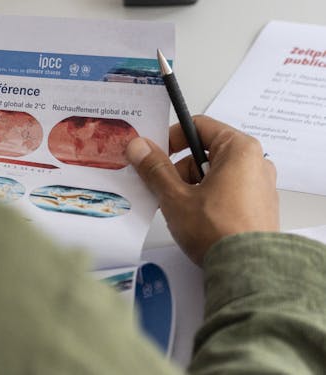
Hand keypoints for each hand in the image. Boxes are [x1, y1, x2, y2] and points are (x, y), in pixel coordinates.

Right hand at [126, 115, 278, 265]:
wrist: (248, 272)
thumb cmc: (218, 230)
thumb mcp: (175, 196)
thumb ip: (154, 168)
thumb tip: (139, 146)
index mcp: (239, 149)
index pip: (198, 126)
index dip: (171, 138)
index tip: (153, 155)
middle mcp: (255, 162)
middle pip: (204, 152)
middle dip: (179, 169)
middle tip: (163, 189)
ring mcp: (259, 185)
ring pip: (213, 173)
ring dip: (191, 187)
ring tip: (180, 211)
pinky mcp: (258, 206)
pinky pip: (225, 191)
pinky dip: (206, 199)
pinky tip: (195, 219)